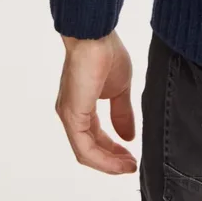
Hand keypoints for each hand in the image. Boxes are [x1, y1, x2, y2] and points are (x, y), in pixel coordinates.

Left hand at [55, 30, 136, 174]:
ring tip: (128, 166)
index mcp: (82, 105)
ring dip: (109, 163)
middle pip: (90, 148)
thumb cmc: (106, 51)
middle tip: (131, 166)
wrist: (96, 33)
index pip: (95, 137)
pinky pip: (85, 147)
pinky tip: (119, 160)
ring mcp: (69, 115)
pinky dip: (103, 158)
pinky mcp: (72, 115)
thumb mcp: (120, 88)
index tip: (132, 156)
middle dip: (112, 160)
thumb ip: (122, 112)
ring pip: (86, 152)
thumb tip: (129, 136)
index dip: (113, 150)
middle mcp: (72, 113)